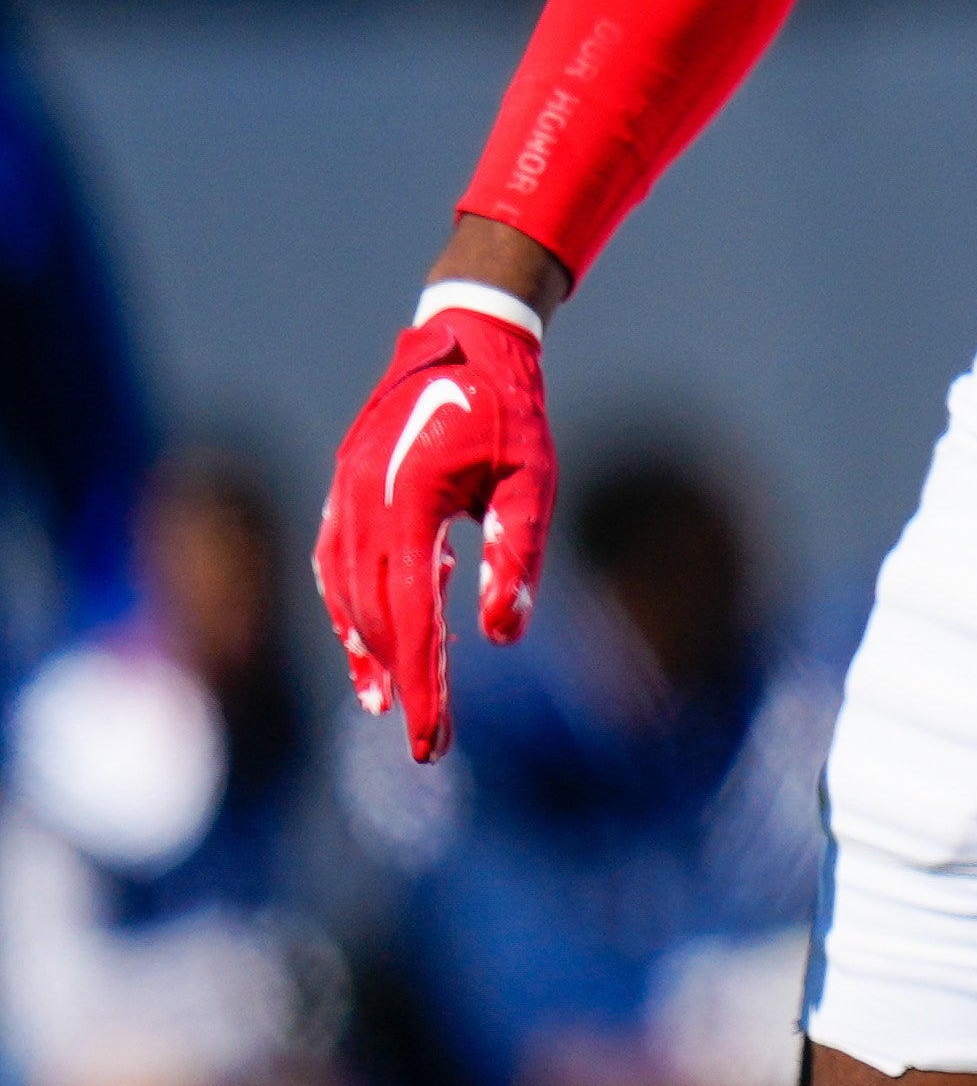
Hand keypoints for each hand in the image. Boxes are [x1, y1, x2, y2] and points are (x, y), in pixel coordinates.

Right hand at [316, 291, 554, 760]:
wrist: (462, 340)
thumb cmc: (507, 411)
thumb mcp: (531, 479)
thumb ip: (515, 552)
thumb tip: (503, 634)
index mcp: (404, 506)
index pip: (409, 618)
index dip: (422, 685)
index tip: (432, 741)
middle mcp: (359, 507)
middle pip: (375, 619)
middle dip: (402, 682)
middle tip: (429, 744)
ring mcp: (343, 500)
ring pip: (346, 597)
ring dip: (367, 654)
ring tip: (388, 704)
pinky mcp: (344, 494)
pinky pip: (335, 568)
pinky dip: (349, 613)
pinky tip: (368, 646)